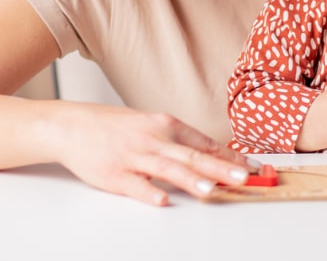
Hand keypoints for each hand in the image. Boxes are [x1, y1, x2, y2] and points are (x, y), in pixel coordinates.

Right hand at [52, 103, 257, 205]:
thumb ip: (181, 142)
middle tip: (244, 177)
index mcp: (166, 124)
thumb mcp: (152, 126)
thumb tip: (214, 157)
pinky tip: (163, 201)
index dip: (230, 156)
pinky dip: (149, 193)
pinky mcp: (114, 175)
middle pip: (193, 155)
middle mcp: (154, 139)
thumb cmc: (117, 128)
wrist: (74, 126)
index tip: (252, 166)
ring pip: (168, 169)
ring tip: (211, 191)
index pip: (205, 142)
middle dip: (221, 168)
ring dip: (191, 180)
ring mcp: (134, 157)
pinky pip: (135, 186)